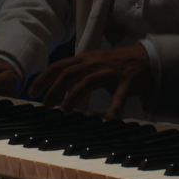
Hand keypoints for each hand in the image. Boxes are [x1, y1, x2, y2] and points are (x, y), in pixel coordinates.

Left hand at [30, 44, 151, 119]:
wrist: (146, 58)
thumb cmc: (116, 65)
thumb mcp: (93, 64)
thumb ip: (77, 73)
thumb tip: (57, 88)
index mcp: (85, 59)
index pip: (59, 66)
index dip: (44, 78)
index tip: (32, 92)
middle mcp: (95, 63)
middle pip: (69, 73)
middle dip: (54, 89)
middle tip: (45, 105)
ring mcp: (111, 72)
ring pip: (88, 81)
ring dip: (74, 96)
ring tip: (65, 110)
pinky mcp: (127, 81)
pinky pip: (119, 95)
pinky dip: (114, 108)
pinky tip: (108, 120)